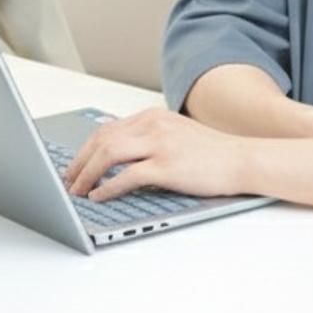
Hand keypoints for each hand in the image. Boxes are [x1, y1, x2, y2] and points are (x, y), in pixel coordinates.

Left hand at [63, 108, 247, 200]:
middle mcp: (152, 125)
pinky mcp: (167, 165)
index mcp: (152, 117)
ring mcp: (159, 144)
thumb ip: (150, 139)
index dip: (86, 148)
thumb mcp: (177, 135)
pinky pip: (126, 176)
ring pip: (108, 154)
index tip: (75, 163)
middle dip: (79, 161)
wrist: (244, 159)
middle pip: (101, 139)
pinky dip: (107, 187)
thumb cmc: (214, 153)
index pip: (107, 129)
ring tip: (77, 190)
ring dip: (87, 174)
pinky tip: (99, 196)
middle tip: (68, 179)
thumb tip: (119, 157)